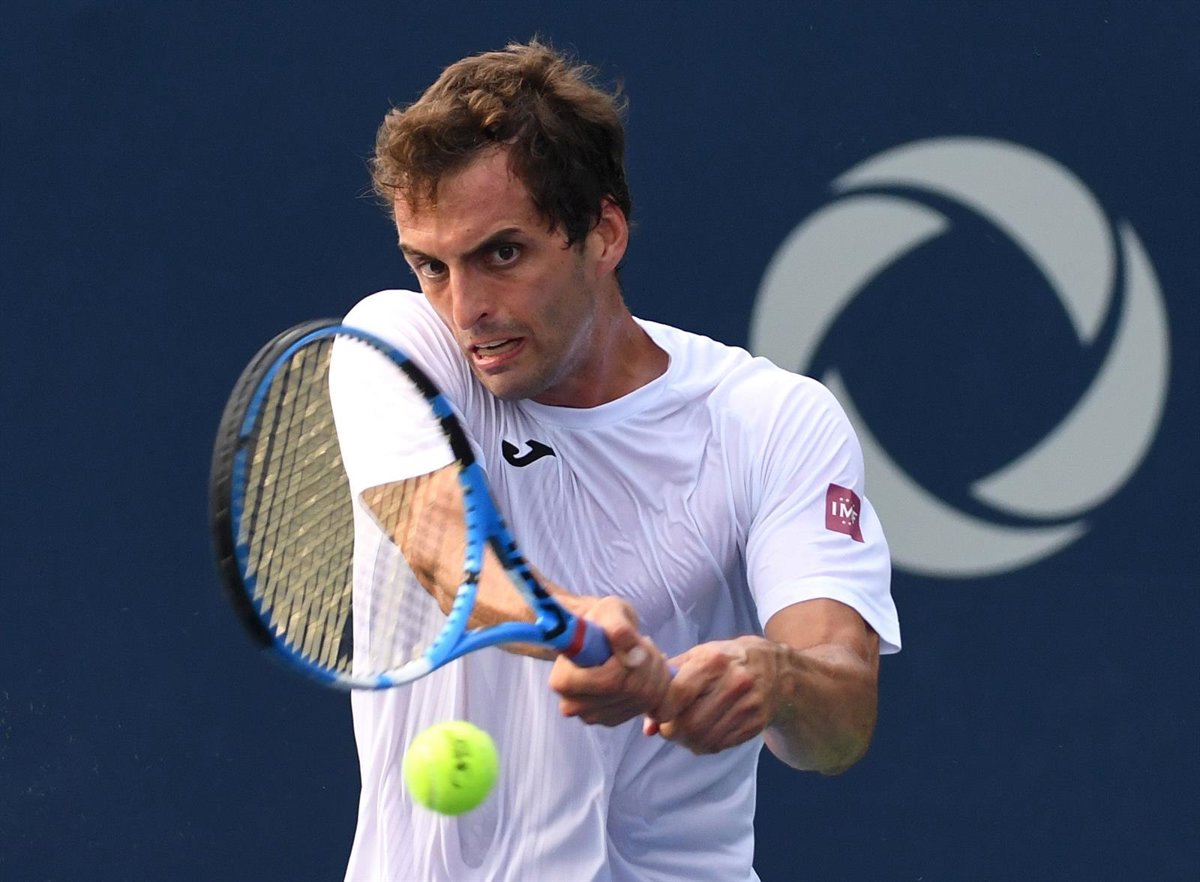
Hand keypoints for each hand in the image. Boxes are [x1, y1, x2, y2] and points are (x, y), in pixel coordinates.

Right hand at [548, 597, 671, 726]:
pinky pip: (650, 706)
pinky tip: (648, 668)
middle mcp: (573, 705)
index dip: (629, 660)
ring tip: (644, 652)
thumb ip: (617, 625)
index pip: (609, 681)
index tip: (631, 639)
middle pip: (629, 690)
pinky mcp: (613, 720)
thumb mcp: (608, 611)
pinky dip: (658, 683)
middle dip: (646, 662)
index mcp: (562, 680)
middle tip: (643, 641)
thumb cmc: (600, 621)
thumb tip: (629, 645)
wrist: (600, 637)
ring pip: (643, 698)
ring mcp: (593, 716)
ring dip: (655, 670)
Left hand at [645, 636, 779, 753]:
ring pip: (704, 740)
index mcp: (714, 661)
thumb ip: (668, 685)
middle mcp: (733, 683)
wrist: (777, 669)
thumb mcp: (698, 658)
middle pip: (689, 724)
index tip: (656, 712)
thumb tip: (648, 726)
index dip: (660, 710)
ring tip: (684, 730)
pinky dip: (704, 744)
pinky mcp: (755, 724)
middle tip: (668, 727)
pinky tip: (704, 731)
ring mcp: (747, 706)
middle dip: (671, 732)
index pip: (678, 693)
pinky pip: (719, 746)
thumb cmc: (727, 660)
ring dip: (686, 741)